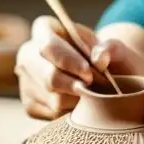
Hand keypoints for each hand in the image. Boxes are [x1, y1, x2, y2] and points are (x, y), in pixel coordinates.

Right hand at [15, 16, 143, 120]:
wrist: (105, 76)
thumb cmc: (108, 58)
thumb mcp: (117, 48)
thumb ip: (112, 48)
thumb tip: (99, 58)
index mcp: (45, 29)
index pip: (48, 45)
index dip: (68, 60)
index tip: (88, 71)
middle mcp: (28, 54)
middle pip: (48, 77)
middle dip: (76, 86)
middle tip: (94, 87)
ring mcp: (26, 80)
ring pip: (53, 100)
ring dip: (79, 100)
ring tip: (93, 92)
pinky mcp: (30, 104)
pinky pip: (53, 114)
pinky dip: (73, 112)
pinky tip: (81, 102)